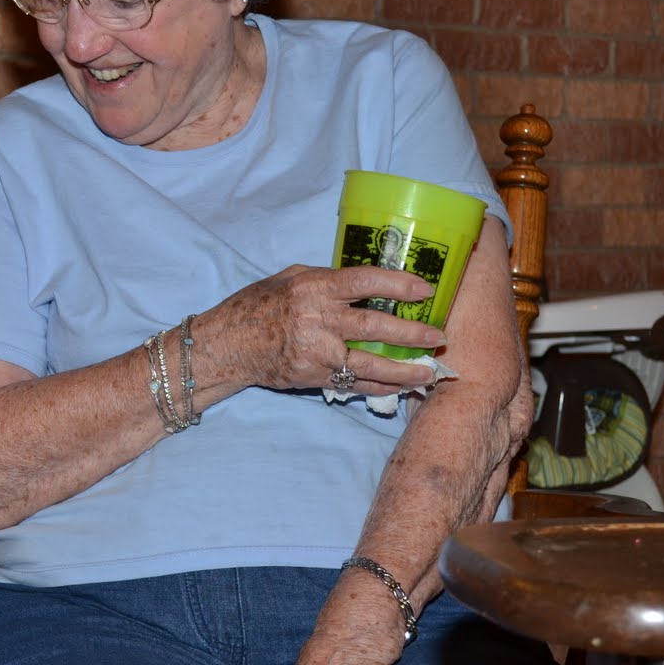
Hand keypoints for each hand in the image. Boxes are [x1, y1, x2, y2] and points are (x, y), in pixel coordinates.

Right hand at [205, 265, 444, 397]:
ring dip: (404, 369)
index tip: (427, 289)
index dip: (399, 284)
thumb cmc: (257, 305)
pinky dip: (379, 385)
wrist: (226, 344)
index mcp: (313, 287)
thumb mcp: (289, 278)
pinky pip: (354, 383)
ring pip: (370, 363)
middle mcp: (317, 319)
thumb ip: (327, 280)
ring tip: (429, 372)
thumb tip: (366, 283)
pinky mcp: (313, 376)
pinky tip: (399, 386)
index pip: (365, 282)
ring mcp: (316, 352)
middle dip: (412, 332)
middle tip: (438, 336)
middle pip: (375, 325)